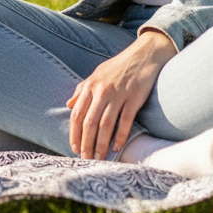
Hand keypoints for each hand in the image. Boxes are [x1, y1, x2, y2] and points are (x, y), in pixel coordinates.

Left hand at [66, 31, 176, 159]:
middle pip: (90, 122)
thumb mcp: (97, 74)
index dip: (74, 133)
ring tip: (100, 157)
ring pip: (106, 125)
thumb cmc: (119, 66)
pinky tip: (117, 147)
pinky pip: (125, 121)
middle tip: (86, 158)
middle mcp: (102, 90)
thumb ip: (82, 89)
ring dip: (101, 144)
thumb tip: (68, 104)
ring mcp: (118, 94)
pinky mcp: (134, 97)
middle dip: (86, 143)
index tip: (74, 148)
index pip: (77, 114)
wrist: (144, 54)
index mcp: (90, 85)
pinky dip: (120, 136)